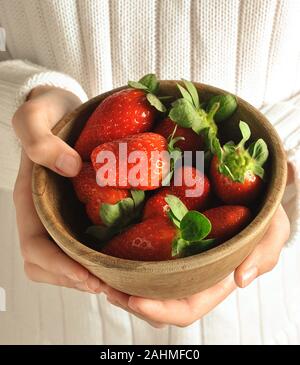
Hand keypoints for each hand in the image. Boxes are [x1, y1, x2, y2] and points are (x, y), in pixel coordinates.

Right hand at [13, 86, 104, 292]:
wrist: (61, 109)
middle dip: (77, 281)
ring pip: (66, 261)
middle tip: (112, 286)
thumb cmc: (46, 113)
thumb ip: (40, 141)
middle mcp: (43, 215)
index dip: (58, 267)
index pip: (34, 248)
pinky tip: (123, 259)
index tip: (89, 275)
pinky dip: (99, 260)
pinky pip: (84, 245)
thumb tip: (68, 168)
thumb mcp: (34, 117)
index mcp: (29, 201)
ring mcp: (61, 216)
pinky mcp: (79, 213)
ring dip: (89, 277)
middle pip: (49, 265)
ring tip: (121, 283)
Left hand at [103, 205, 289, 327]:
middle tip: (103, 284)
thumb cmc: (262, 215)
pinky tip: (106, 250)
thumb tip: (241, 280)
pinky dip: (121, 258)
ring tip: (96, 270)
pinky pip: (140, 256)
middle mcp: (189, 275)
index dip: (160, 310)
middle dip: (128, 298)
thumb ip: (263, 254)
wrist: (247, 191)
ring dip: (118, 281)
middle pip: (156, 300)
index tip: (135, 298)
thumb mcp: (271, 230)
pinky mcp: (163, 241)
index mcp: (212, 281)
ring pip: (143, 282)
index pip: (186, 308)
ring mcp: (174, 259)